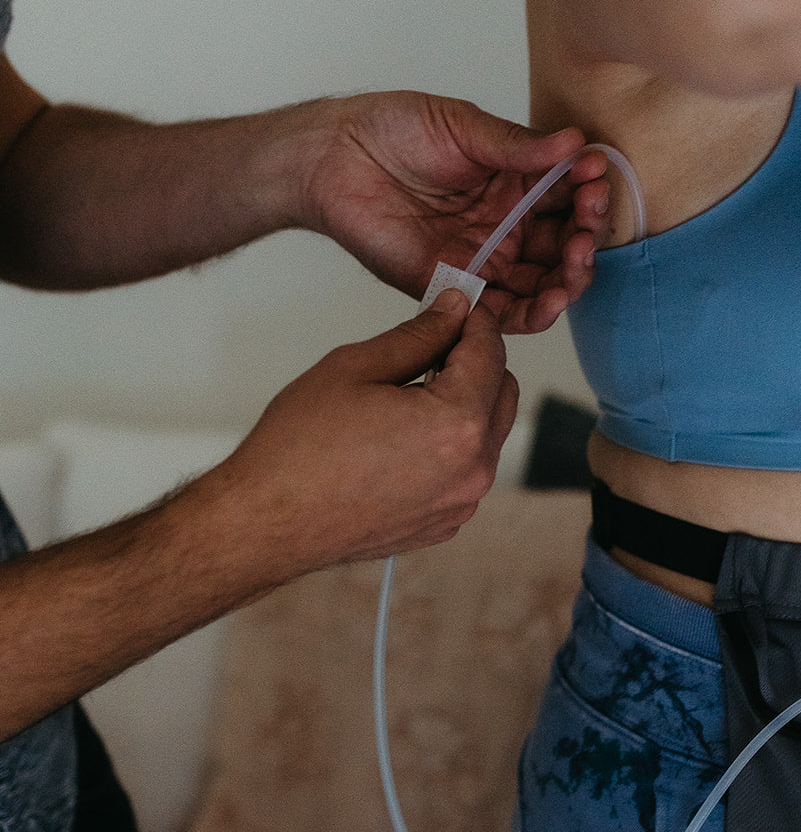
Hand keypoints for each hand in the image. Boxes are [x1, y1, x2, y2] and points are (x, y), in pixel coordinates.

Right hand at [208, 290, 517, 582]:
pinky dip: (448, 447)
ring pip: (487, 434)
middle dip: (475, 363)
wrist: (267, 523)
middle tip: (427, 347)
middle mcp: (472, 470)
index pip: (491, 353)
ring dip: (463, 405)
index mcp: (456, 424)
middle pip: (503, 393)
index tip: (456, 307)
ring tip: (404, 398)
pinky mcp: (444, 524)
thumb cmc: (298, 449)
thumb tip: (455, 311)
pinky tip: (399, 440)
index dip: (474, 321)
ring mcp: (460, 503)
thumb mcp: (356, 368)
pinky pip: (465, 471)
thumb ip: (419, 335)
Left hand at [301, 90, 610, 332]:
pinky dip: (532, 313)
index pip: (568, 196)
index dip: (588, 192)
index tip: (595, 179)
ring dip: (568, 280)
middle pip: (564, 246)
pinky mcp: (457, 287)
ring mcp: (485, 259)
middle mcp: (507, 225)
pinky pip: (503, 312)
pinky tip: (550, 302)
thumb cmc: (394, 130)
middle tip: (586, 226)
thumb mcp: (465, 127)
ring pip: (542, 284)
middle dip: (585, 240)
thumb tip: (577, 143)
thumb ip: (518, 146)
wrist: (337, 158)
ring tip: (575, 266)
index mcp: (516, 183)